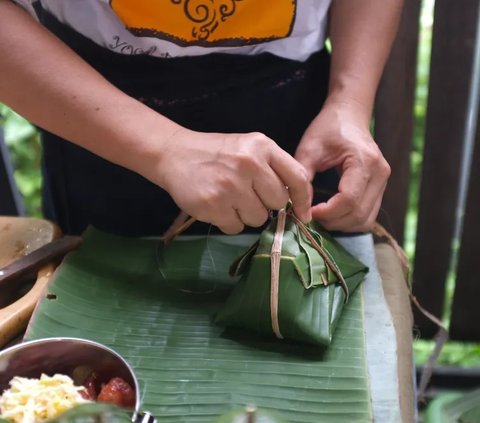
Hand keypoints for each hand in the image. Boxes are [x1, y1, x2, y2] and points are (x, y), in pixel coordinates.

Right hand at [152, 129, 311, 233]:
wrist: (174, 154)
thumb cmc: (217, 154)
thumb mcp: (249, 148)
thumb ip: (273, 168)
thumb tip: (297, 201)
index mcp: (262, 146)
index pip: (297, 178)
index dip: (304, 200)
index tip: (303, 214)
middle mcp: (249, 164)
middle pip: (278, 203)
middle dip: (266, 204)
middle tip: (247, 194)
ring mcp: (230, 186)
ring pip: (258, 219)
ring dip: (246, 214)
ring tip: (229, 198)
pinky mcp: (213, 205)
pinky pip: (235, 228)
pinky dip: (228, 222)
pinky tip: (217, 205)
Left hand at [294, 99, 389, 231]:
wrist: (349, 115)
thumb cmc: (328, 128)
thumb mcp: (309, 148)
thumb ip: (303, 178)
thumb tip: (299, 208)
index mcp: (365, 161)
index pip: (349, 200)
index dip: (326, 213)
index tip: (307, 211)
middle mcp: (380, 174)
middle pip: (359, 215)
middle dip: (332, 222)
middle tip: (310, 216)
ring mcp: (383, 182)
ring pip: (365, 220)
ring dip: (341, 225)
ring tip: (319, 216)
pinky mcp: (380, 188)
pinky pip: (367, 215)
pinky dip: (349, 220)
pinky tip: (331, 213)